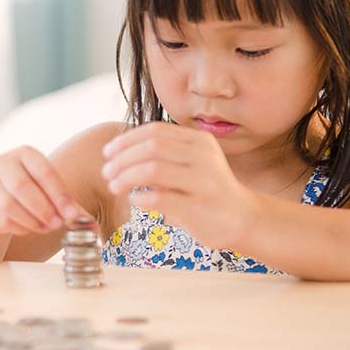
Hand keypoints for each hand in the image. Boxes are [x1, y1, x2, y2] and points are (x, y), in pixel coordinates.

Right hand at [0, 146, 89, 234]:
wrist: (0, 201)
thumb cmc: (34, 192)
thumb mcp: (51, 190)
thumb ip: (70, 205)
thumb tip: (90, 223)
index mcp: (25, 153)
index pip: (43, 171)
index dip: (59, 194)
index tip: (72, 213)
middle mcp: (3, 163)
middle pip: (21, 186)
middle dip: (43, 208)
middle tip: (58, 224)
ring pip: (8, 205)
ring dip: (31, 220)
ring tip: (47, 228)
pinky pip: (0, 219)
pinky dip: (19, 227)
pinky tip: (29, 228)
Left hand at [101, 122, 259, 247]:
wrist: (243, 218)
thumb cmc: (207, 190)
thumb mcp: (190, 163)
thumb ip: (163, 154)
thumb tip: (120, 152)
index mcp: (199, 141)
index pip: (155, 131)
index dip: (126, 140)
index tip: (107, 153)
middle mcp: (203, 157)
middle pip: (151, 147)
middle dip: (122, 159)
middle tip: (106, 172)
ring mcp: (202, 181)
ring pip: (153, 169)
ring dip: (126, 177)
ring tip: (113, 186)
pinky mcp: (198, 207)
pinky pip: (159, 198)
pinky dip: (139, 198)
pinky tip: (133, 201)